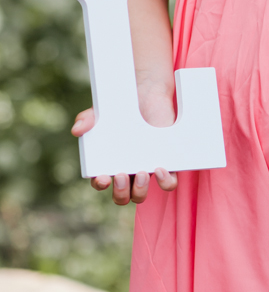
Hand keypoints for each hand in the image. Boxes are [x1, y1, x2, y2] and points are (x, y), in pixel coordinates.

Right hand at [71, 83, 178, 204]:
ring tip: (142, 173)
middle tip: (121, 175)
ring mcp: (146, 168)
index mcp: (108, 163)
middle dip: (120, 193)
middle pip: (121, 197)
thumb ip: (87, 119)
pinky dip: (166, 183)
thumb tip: (77, 130)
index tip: (103, 178)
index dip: (100, 185)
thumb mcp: (101, 111)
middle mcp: (127, 170)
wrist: (147, 94)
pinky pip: (168, 183)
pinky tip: (161, 169)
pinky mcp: (167, 163)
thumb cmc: (120, 107)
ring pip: (141, 194)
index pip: (100, 183)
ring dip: (140, 191)